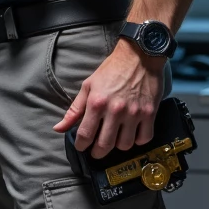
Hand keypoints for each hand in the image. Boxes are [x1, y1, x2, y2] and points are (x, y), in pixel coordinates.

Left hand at [53, 39, 164, 158]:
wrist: (139, 55)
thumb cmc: (111, 70)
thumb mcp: (88, 86)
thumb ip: (74, 110)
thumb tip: (58, 128)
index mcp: (97, 103)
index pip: (85, 135)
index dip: (81, 145)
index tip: (82, 146)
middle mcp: (115, 110)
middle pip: (104, 145)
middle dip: (97, 153)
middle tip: (96, 151)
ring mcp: (134, 113)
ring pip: (125, 145)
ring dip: (117, 146)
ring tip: (114, 139)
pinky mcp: (150, 113)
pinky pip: (144, 138)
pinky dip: (137, 140)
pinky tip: (132, 134)